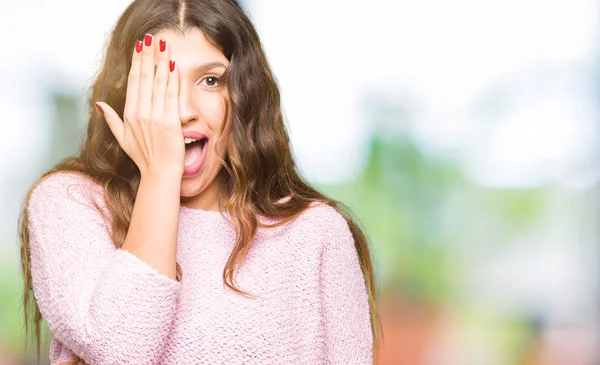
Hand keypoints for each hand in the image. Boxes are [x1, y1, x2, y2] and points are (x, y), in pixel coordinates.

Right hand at [96, 34, 183, 177]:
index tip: (140, 48)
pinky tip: (173, 66)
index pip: (133, 82)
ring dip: (161, 62)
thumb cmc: (143, 157)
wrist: (159, 173)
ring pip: (158, 83)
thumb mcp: (122, 138)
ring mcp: (155, 117)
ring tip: (163, 46)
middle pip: (144, 78)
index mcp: (129, 114)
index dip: (137, 63)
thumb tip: (99, 104)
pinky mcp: (170, 122)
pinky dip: (173, 80)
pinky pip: (171, 96)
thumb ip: (111, 119)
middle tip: (151, 39)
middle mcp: (140, 113)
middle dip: (148, 56)